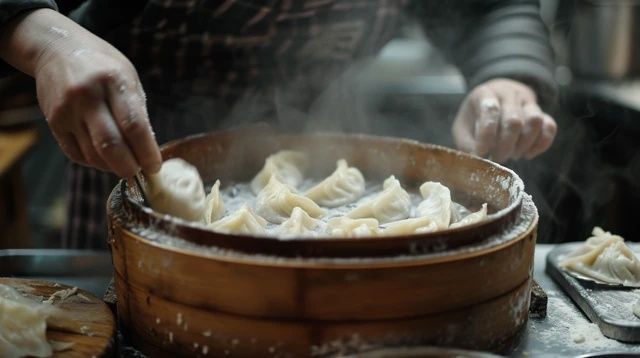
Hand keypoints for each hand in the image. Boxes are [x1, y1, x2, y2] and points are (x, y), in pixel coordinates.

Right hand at [0, 9, 160, 176]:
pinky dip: (94, 163)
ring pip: (92, 154)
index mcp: (114, 81)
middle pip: (110, 144)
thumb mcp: (128, 76)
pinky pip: (75, 154)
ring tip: (124, 165)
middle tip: (140, 175)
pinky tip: (104, 159)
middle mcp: (87, 96)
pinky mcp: (53, 121)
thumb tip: (147, 149)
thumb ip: (137, 110)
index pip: (134, 125)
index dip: (147, 152)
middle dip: (128, 167)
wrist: (57, 49)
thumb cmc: (102, 65)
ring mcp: (67, 110)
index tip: (155, 167)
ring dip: (112, 167)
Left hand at [451, 78, 556, 162]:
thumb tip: (479, 160)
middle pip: (514, 120)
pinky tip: (528, 154)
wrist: (494, 100)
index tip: (482, 152)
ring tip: (512, 154)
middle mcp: (508, 94)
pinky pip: (550, 126)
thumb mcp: (463, 128)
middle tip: (498, 157)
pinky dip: (541, 143)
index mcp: (484, 93)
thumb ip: (467, 143)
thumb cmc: (475, 118)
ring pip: (535, 121)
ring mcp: (527, 101)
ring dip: (524, 144)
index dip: (486, 135)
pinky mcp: (542, 112)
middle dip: (505, 145)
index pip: (490, 110)